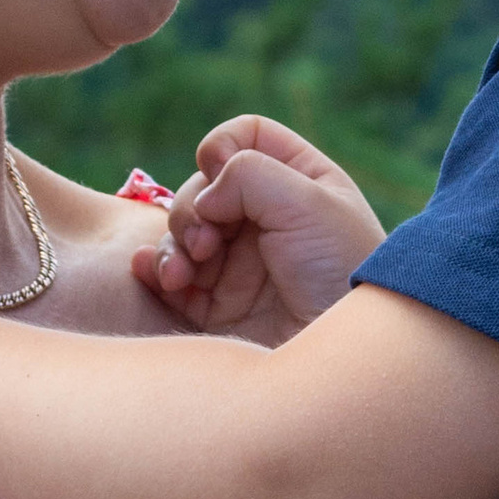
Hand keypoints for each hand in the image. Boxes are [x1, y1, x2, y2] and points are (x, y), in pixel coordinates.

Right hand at [134, 115, 383, 342]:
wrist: (344, 361)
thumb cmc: (342, 274)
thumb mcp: (309, 204)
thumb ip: (249, 175)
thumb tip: (205, 196)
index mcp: (299, 182)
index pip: (245, 137)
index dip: (222, 147)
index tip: (221, 174)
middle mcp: (266, 219)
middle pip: (202, 186)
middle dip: (193, 209)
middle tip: (207, 244)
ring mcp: (239, 264)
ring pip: (180, 231)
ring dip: (172, 244)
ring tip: (183, 275)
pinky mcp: (217, 308)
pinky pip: (170, 279)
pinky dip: (154, 271)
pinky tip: (158, 276)